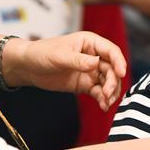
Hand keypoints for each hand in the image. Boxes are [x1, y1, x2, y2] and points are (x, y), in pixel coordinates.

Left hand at [5, 32, 126, 110]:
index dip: (119, 62)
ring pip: (107, 82)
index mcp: (90, 42)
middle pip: (112, 69)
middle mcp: (93, 56)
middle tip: (107, 94)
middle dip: (112, 82)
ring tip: (106, 103)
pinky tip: (103, 106)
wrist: (27, 67)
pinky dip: (102, 99)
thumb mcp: (59, 56)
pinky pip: (98, 92)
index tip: (121, 74)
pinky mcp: (84, 84)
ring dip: (110, 92)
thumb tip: (96, 63)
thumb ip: (78, 60)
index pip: (111, 51)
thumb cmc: (42, 53)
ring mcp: (89, 71)